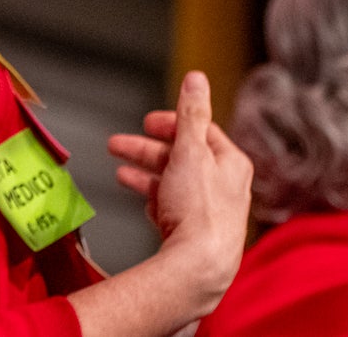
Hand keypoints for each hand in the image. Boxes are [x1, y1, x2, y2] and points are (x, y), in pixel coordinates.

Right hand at [107, 72, 250, 304]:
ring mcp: (210, 211)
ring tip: (121, 173)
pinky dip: (154, 199)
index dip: (172, 123)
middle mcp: (225, 186)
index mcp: (230, 163)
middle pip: (181, 156)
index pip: (201, 131)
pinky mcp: (195, 233)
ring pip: (173, 183)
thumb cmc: (199, 213)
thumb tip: (196, 78)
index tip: (148, 122)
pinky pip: (171, 208)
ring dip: (145, 173)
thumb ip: (190, 113)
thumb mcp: (190, 150)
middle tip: (117, 145)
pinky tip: (142, 201)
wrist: (198, 269)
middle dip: (146, 149)